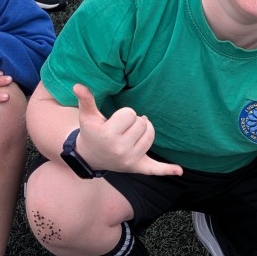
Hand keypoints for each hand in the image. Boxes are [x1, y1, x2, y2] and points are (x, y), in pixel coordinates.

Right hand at [68, 83, 182, 176]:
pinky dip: (167, 170)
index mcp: (108, 135)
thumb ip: (85, 100)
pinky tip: (178, 170)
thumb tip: (78, 85)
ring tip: (131, 133)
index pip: (130, 114)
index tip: (114, 121)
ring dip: (144, 131)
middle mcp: (120, 149)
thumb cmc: (91, 131)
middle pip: (142, 123)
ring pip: (150, 135)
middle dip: (133, 122)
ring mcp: (130, 159)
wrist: (90, 156)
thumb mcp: (87, 116)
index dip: (124, 114)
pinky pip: (155, 169)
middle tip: (122, 128)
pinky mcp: (137, 167)